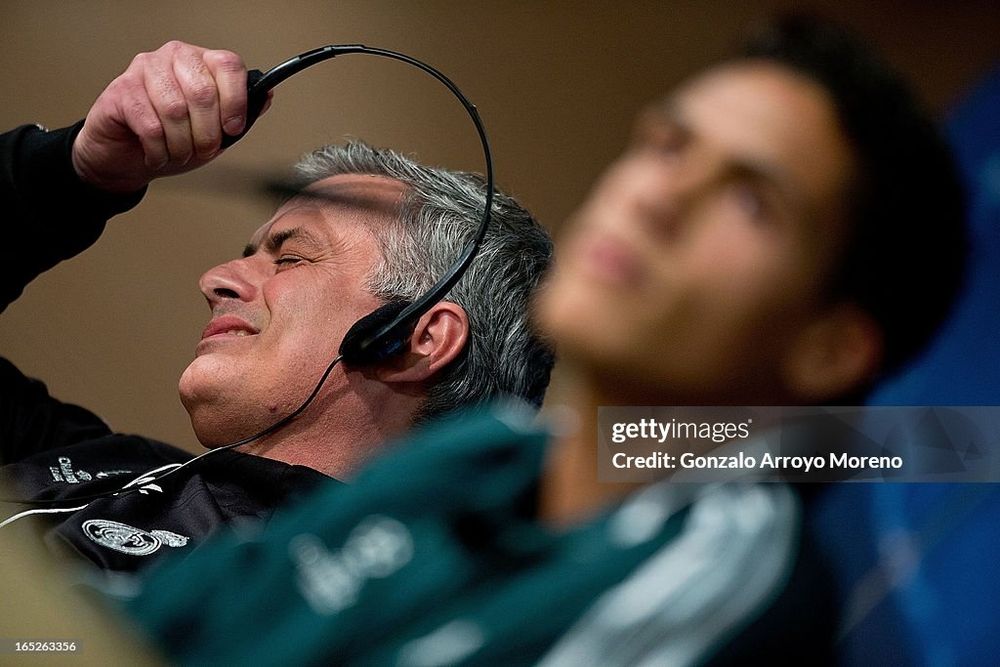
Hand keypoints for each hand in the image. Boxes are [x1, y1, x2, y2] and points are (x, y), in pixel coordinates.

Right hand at [71, 41, 262, 192]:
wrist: (126, 156)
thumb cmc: (172, 139)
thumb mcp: (215, 129)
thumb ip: (240, 113)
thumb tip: (266, 95)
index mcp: (201, 61)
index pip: (228, 65)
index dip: (236, 101)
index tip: (233, 128)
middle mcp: (174, 57)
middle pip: (202, 92)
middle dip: (208, 132)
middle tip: (203, 150)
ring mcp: (144, 69)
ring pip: (175, 110)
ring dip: (182, 144)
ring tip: (178, 153)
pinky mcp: (121, 90)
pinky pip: (150, 125)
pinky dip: (159, 150)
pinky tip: (157, 154)